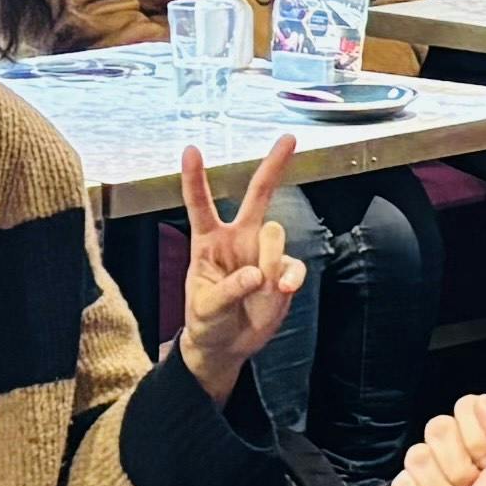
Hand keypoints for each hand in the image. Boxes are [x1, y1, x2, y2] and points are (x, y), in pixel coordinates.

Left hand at [169, 136, 306, 391]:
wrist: (227, 346)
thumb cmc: (206, 322)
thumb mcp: (206, 308)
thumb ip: (228, 289)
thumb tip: (256, 274)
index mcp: (209, 242)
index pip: (201, 205)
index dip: (195, 177)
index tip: (192, 149)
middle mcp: (238, 239)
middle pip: (258, 194)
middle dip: (274, 165)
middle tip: (289, 139)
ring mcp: (263, 254)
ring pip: (276, 235)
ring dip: (269, 259)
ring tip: (259, 288)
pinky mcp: (283, 272)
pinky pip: (293, 266)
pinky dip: (290, 278)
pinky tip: (283, 290)